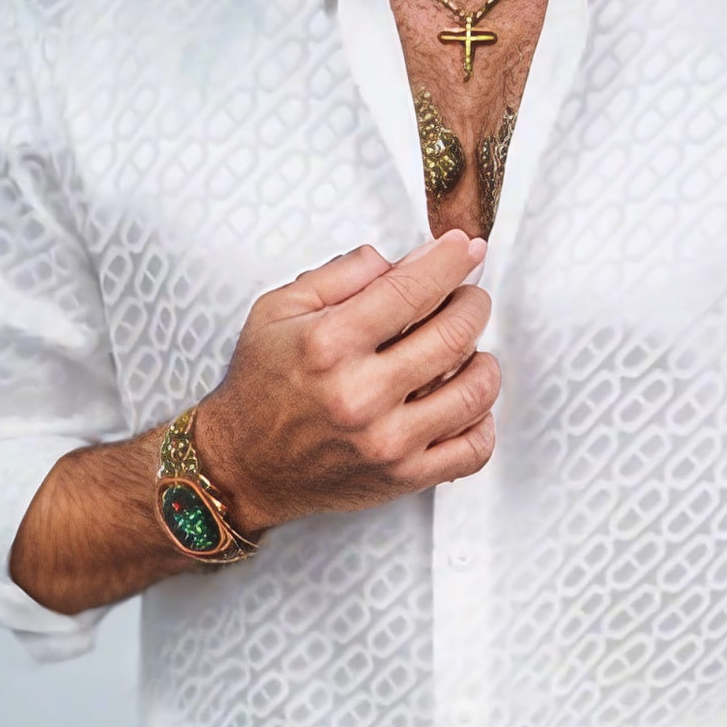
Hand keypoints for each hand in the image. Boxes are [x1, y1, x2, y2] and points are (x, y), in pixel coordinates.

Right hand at [194, 231, 496, 535]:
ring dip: (484, 362)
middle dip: (473, 304)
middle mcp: (361, 394)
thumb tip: (404, 259)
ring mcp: (387, 441)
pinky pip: (472, 451)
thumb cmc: (261, 387)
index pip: (412, 289)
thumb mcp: (279, 310)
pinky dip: (482, 422)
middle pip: (453, 334)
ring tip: (470, 352)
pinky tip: (466, 405)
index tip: (465, 249)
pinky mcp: (402, 477)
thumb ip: (341, 275)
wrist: (242, 466)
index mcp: (329, 344)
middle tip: (469, 298)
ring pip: (474, 392)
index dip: (449, 262)